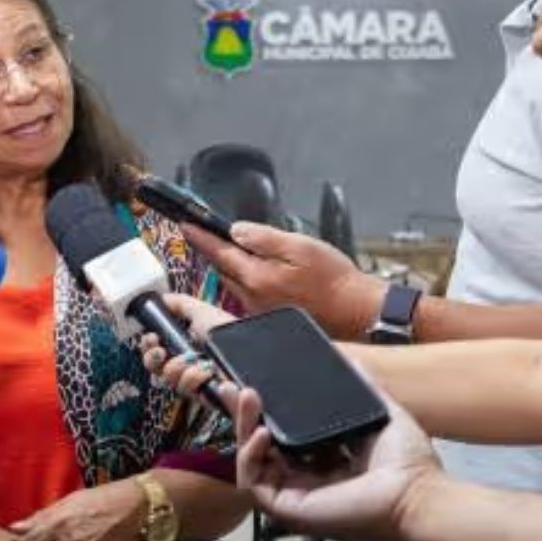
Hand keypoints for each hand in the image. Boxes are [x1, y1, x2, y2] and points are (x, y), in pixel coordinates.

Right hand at [139, 293, 237, 396]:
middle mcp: (188, 368)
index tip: (153, 337)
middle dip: (154, 360)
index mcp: (182, 349)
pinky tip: (206, 370)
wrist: (253, 348)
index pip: (154, 355)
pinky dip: (194, 380)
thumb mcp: (202, 311)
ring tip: (195, 359)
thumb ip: (179, 304)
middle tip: (161, 351)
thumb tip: (161, 299)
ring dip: (178, 369)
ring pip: (172, 383)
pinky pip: (190, 394)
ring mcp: (198, 385)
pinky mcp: (207, 398)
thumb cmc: (229, 331)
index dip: (148, 348)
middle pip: (157, 372)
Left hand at [183, 222, 382, 339]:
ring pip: (235, 280)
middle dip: (213, 249)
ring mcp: (258, 309)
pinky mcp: (269, 315)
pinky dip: (246, 276)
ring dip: (230, 263)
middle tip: (204, 232)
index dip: (201, 237)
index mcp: (257, 277)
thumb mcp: (300, 247)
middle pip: (223, 268)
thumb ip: (264, 238)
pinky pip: (248, 291)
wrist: (355, 312)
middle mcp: (252, 297)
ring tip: (232, 245)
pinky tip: (258, 268)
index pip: (219, 253)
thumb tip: (236, 231)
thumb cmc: (333, 279)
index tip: (186, 225)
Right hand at [231, 384, 440, 540]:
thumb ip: (363, 388)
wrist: (416, 496)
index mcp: (323, 459)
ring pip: (252, 461)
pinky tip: (262, 433)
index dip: (265, 410)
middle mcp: (304, 477)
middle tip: (232, 385)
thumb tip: (350, 360)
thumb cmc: (407, 464)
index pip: (283, 432)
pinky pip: (254, 482)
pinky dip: (250, 457)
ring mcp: (293, 493)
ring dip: (244, 428)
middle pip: (261, 444)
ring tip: (248, 397)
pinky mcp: (287, 508)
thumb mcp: (381, 414)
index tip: (255, 383)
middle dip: (243, 415)